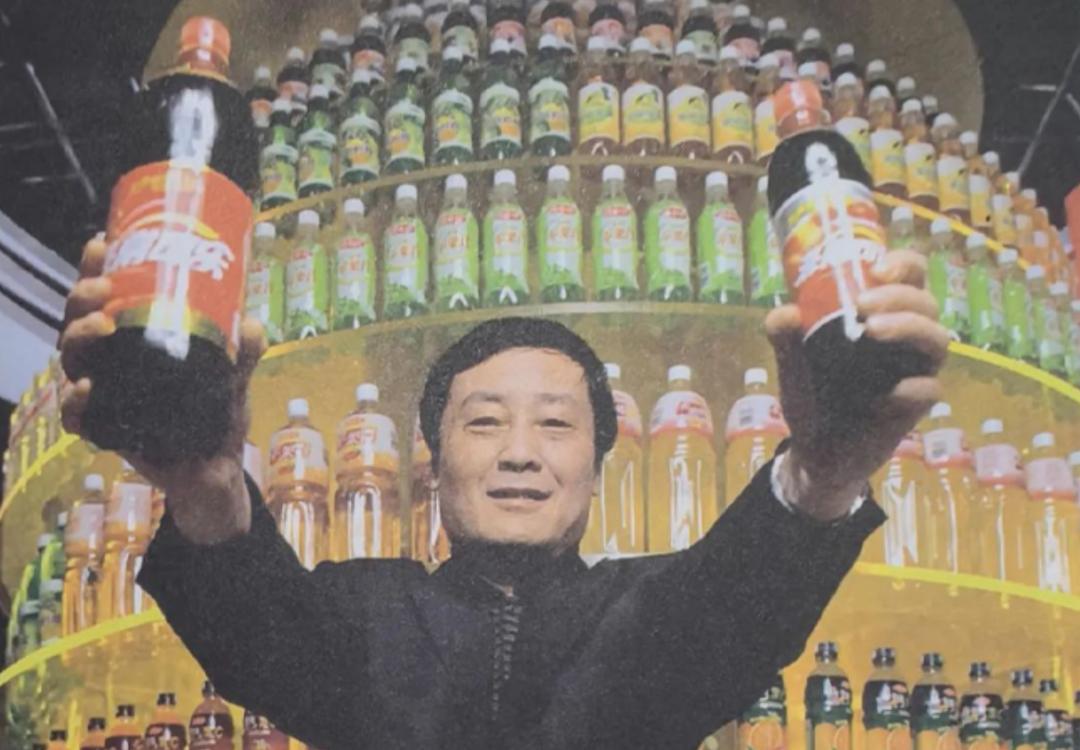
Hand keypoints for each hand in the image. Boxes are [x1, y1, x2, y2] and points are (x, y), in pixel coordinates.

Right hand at [59, 234, 267, 542]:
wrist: (217, 473)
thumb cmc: (216, 416)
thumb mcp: (234, 379)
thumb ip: (243, 354)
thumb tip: (251, 323)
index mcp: (136, 340)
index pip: (105, 298)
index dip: (94, 268)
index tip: (101, 242)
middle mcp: (114, 363)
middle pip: (80, 322)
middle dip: (82, 297)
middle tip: (104, 287)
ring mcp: (106, 396)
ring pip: (73, 361)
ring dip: (78, 338)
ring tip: (101, 326)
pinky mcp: (106, 431)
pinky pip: (77, 416)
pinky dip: (76, 402)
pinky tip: (87, 388)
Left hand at [765, 249, 949, 519]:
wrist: (815, 450)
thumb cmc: (812, 396)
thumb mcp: (792, 365)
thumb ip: (785, 339)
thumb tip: (784, 312)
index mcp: (882, 317)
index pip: (910, 277)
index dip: (904, 264)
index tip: (877, 267)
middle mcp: (906, 340)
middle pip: (927, 303)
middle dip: (899, 296)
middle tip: (863, 304)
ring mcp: (914, 372)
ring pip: (938, 340)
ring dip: (909, 327)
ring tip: (872, 331)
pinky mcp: (915, 408)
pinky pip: (931, 391)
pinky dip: (915, 387)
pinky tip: (888, 393)